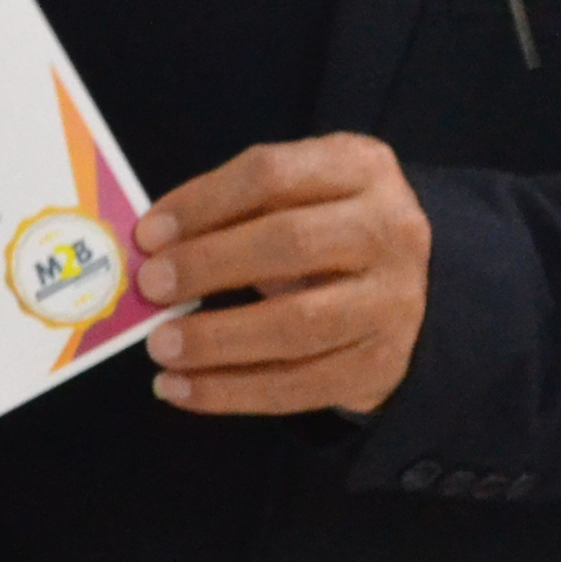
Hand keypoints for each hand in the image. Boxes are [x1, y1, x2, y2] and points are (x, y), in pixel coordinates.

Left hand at [132, 133, 430, 418]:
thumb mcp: (301, 194)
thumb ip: (237, 209)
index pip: (272, 175)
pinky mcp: (380, 366)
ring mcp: (393, 303)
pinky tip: (180, 389)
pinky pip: (298, 387)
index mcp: (362, 169)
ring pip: (296, 325)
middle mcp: (390, 231)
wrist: (413, 287)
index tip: (148, 234)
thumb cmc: (329, 229)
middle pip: (290, 244)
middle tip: (150, 287)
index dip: (203, 203)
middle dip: (209, 265)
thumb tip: (152, 247)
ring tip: (160, 347)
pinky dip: (230, 393)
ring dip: (216, 340)